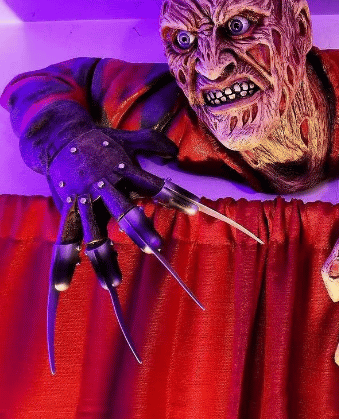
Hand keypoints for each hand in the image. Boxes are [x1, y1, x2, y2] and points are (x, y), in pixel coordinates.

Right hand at [46, 127, 203, 372]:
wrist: (60, 137)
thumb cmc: (103, 142)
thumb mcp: (130, 138)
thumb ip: (154, 142)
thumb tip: (175, 151)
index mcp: (125, 169)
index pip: (156, 185)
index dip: (176, 196)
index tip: (195, 208)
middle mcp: (105, 186)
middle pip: (124, 211)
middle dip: (140, 229)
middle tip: (156, 247)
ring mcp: (85, 200)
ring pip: (94, 233)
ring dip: (104, 259)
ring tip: (114, 282)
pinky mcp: (68, 209)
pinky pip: (65, 238)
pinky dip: (64, 261)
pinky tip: (64, 283)